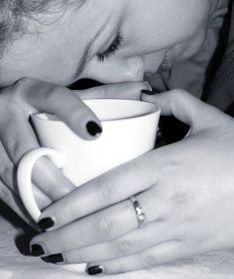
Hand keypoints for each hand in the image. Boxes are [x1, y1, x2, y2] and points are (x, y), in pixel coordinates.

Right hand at [0, 77, 149, 224]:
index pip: (53, 98)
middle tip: (83, 200)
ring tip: (67, 219)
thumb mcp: (65, 96)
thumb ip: (102, 94)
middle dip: (55, 181)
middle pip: (28, 150)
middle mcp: (5, 110)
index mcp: (30, 91)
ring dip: (38, 201)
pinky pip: (1, 189)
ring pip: (12, 175)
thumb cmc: (39, 105)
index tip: (98, 132)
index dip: (74, 114)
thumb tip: (141, 91)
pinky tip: (44, 221)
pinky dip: (22, 208)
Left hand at [30, 90, 233, 273]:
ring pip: (121, 248)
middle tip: (38, 242)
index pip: (106, 188)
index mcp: (165, 166)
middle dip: (67, 237)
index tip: (47, 213)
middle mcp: (164, 200)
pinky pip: (145, 261)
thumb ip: (177, 102)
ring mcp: (175, 228)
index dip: (72, 204)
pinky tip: (93, 269)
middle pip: (106, 224)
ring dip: (83, 255)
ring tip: (55, 258)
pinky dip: (116, 267)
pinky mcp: (187, 246)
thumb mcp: (210, 119)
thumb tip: (150, 96)